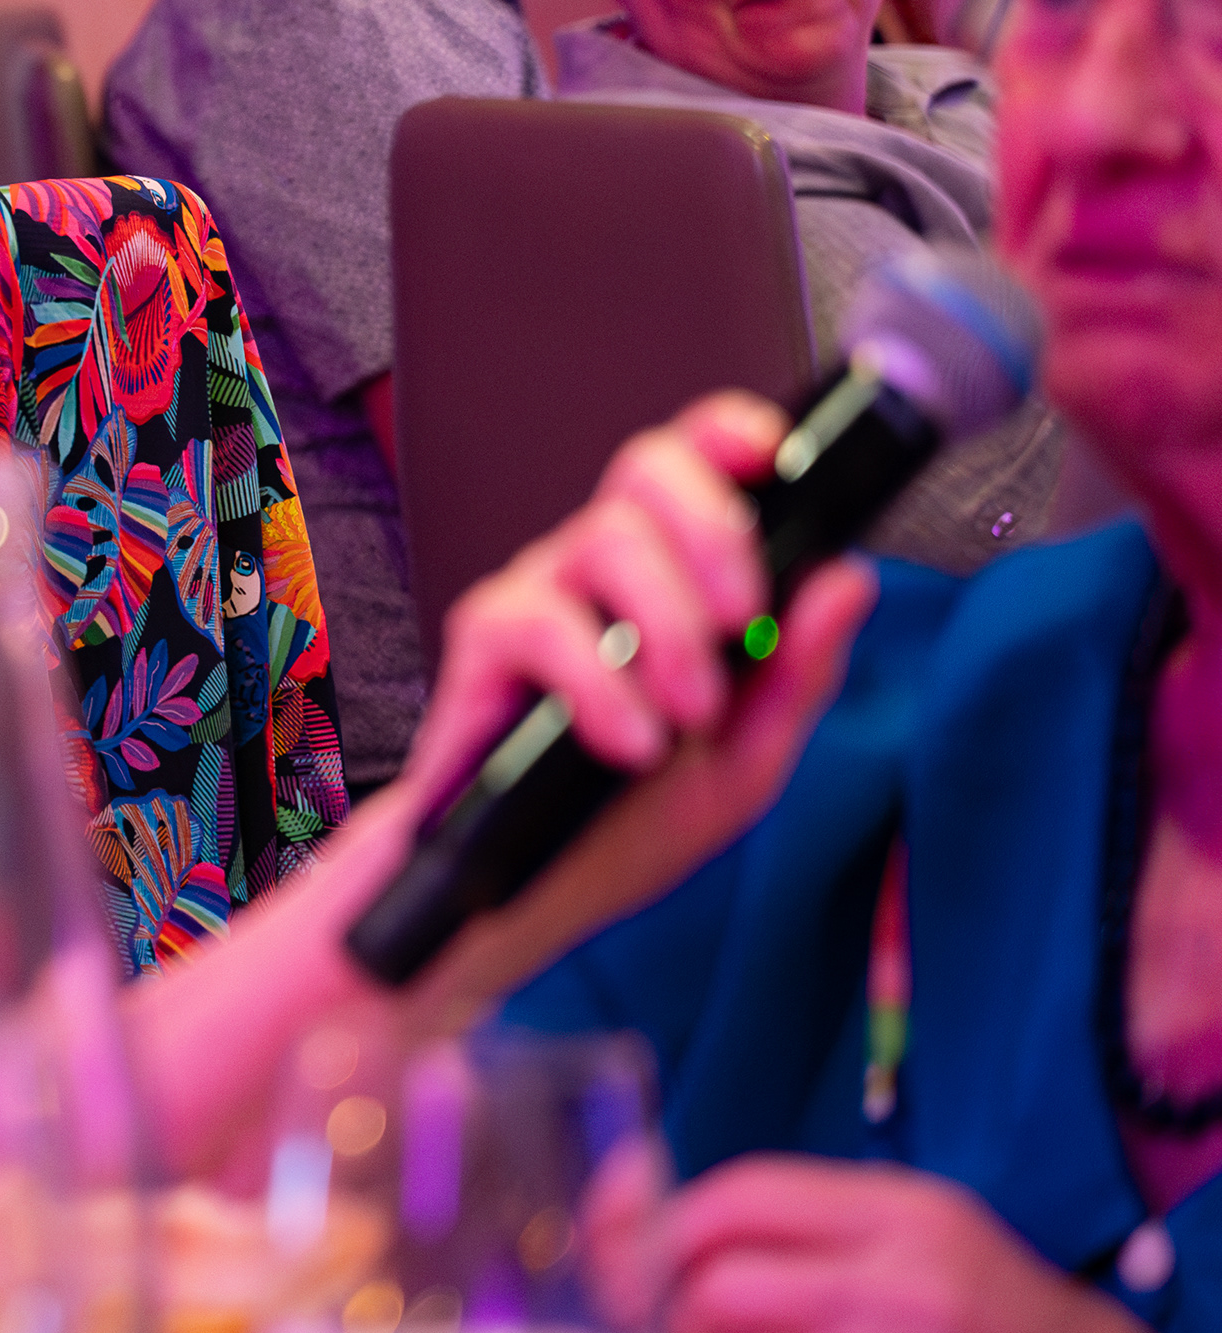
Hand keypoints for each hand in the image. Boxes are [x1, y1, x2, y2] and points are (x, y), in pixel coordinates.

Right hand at [406, 394, 874, 996]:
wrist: (533, 898)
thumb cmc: (628, 821)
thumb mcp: (745, 761)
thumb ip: (798, 672)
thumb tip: (849, 578)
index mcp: (669, 576)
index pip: (695, 461)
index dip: (730, 435)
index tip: (776, 458)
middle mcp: (599, 569)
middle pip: (645, 466)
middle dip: (713, 529)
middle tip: (744, 620)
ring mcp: (538, 597)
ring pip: (603, 538)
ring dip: (668, 626)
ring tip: (688, 714)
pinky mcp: (483, 643)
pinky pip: (542, 622)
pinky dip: (601, 685)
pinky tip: (627, 743)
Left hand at [667, 1157, 1221, 1332]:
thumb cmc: (988, 1304)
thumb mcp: (920, 1221)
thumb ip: (803, 1213)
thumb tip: (659, 1219)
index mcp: (903, 1216)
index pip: (736, 1198)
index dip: (659, 1218)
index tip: (634, 1242)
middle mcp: (896, 1294)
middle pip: (714, 1287)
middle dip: (680, 1305)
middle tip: (693, 1316)